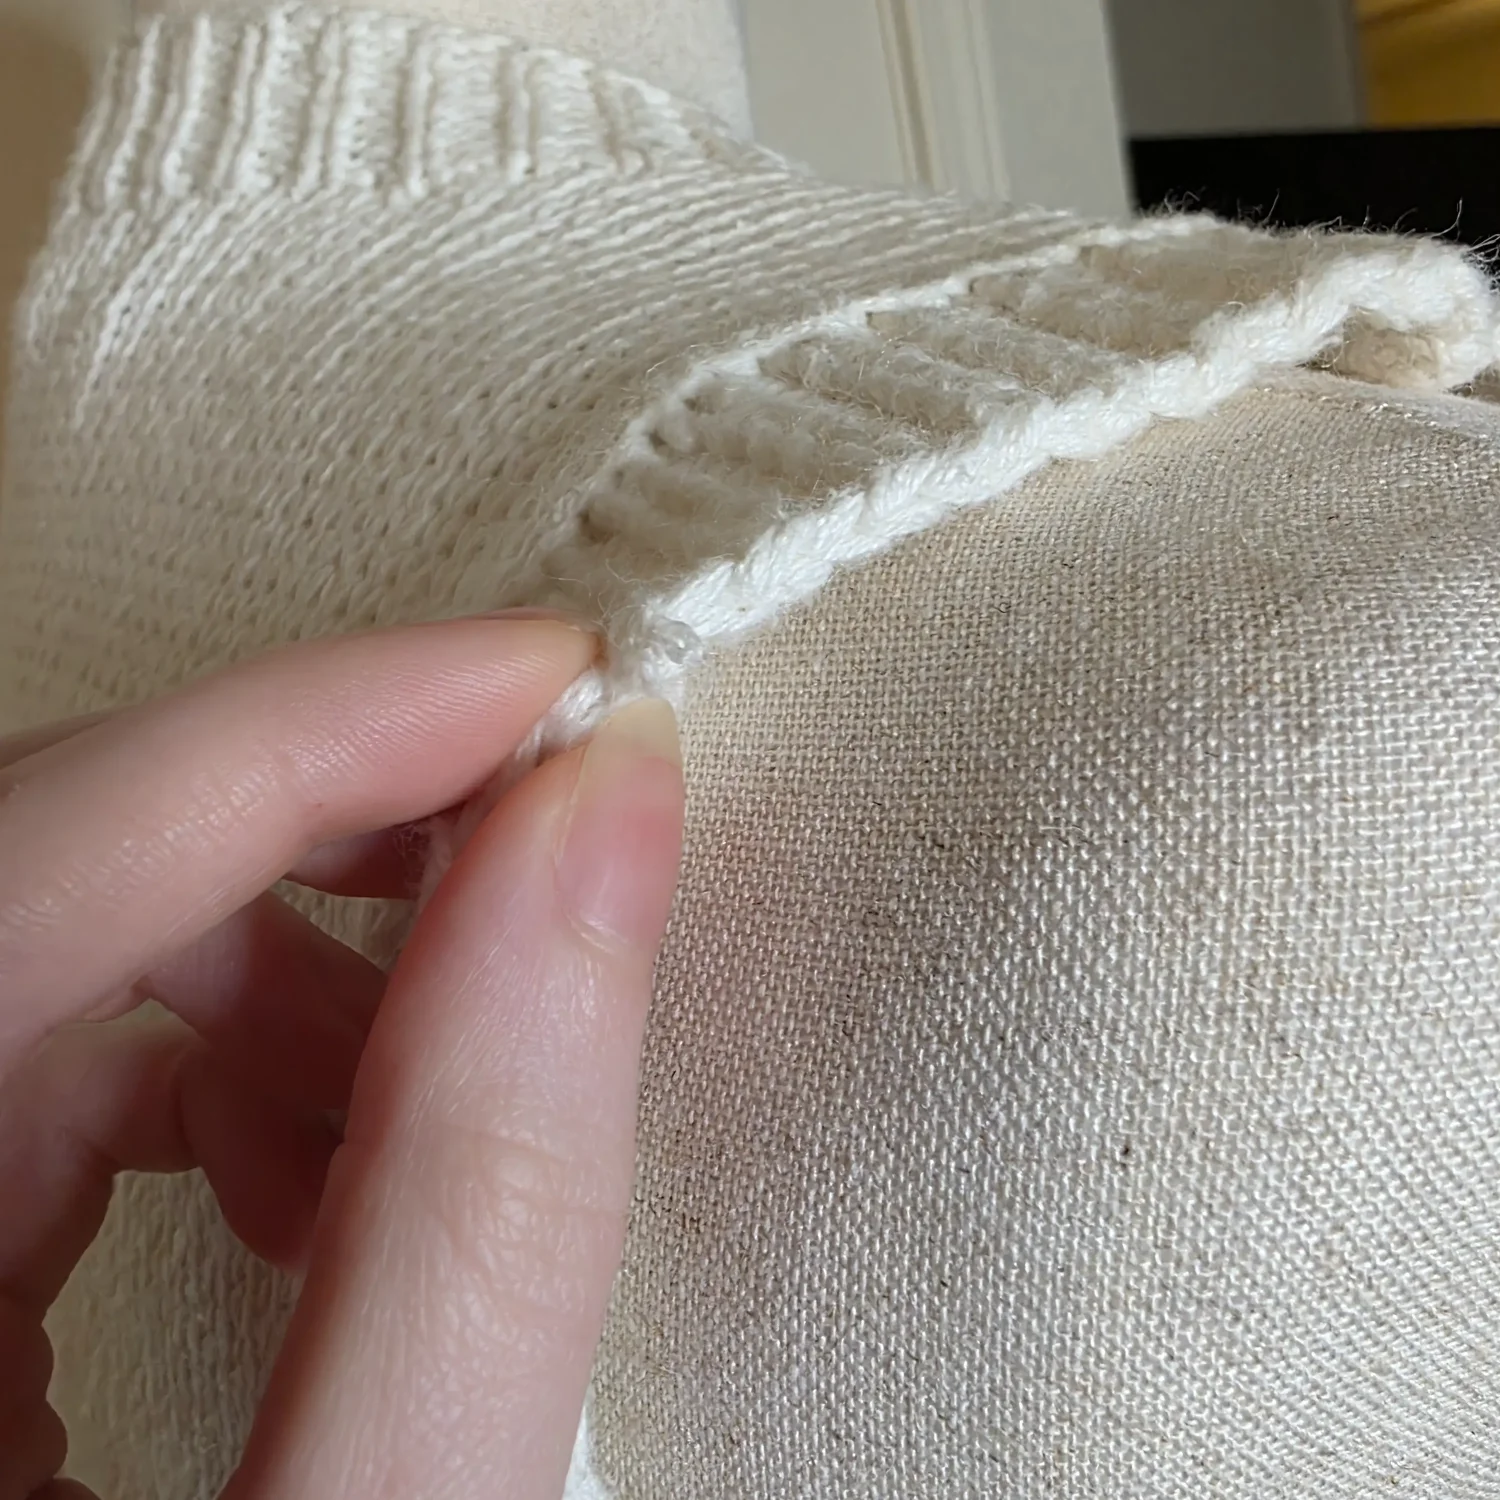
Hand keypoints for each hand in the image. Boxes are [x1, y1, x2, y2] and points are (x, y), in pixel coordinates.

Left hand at [0, 617, 684, 1499]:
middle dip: (304, 827)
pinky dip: (206, 1080)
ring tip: (430, 1082)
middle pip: (37, 868)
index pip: (21, 866)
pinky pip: (37, 1069)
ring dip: (266, 978)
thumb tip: (599, 850)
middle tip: (533, 826)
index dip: (296, 741)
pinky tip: (310, 1179)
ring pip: (46, 954)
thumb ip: (474, 1217)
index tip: (536, 690)